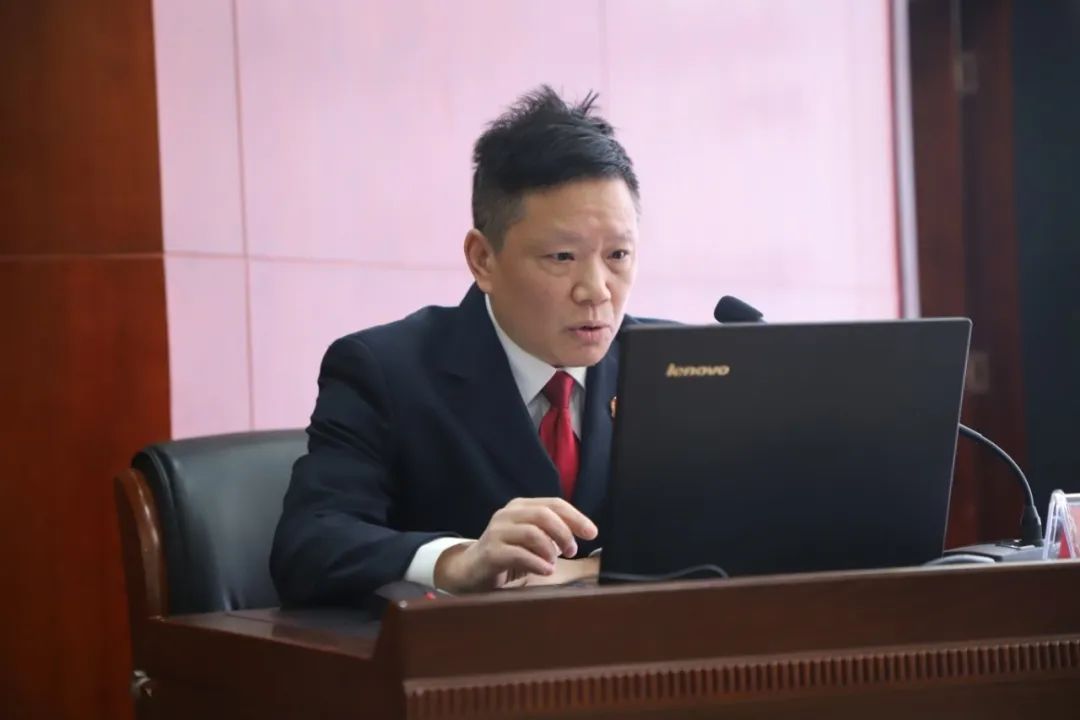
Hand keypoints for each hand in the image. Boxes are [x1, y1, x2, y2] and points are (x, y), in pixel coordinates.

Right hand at [433, 498, 597, 593]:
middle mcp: (507, 514)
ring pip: (532, 532)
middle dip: (564, 533)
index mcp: (520, 507)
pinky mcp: (490, 552)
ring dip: (550, 550)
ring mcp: (497, 532)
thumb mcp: (532, 542)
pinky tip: (545, 571)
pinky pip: (519, 554)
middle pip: (544, 515)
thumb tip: (582, 536)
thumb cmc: (507, 556)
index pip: (554, 504)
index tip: (593, 533)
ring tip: (553, 563)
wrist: (470, 571)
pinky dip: (538, 563)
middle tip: (572, 551)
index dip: (576, 517)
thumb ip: (552, 535)